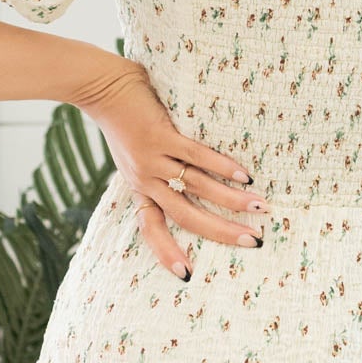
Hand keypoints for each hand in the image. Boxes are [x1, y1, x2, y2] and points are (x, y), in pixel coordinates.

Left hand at [73, 58, 267, 278]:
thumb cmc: (124, 120)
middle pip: (185, 216)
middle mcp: (145, 179)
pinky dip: (221, 167)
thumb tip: (193, 184)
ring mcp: (152, 158)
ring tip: (259, 207)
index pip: (151, 228)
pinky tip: (244, 175)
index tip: (186, 275)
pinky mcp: (160, 135)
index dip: (166, 252)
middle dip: (220, 231)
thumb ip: (157, 172)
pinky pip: (195, 156)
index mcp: (139, 188)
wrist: (102, 87)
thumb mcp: (134, 155)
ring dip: (231, 200)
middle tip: (252, 240)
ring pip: (196, 188)